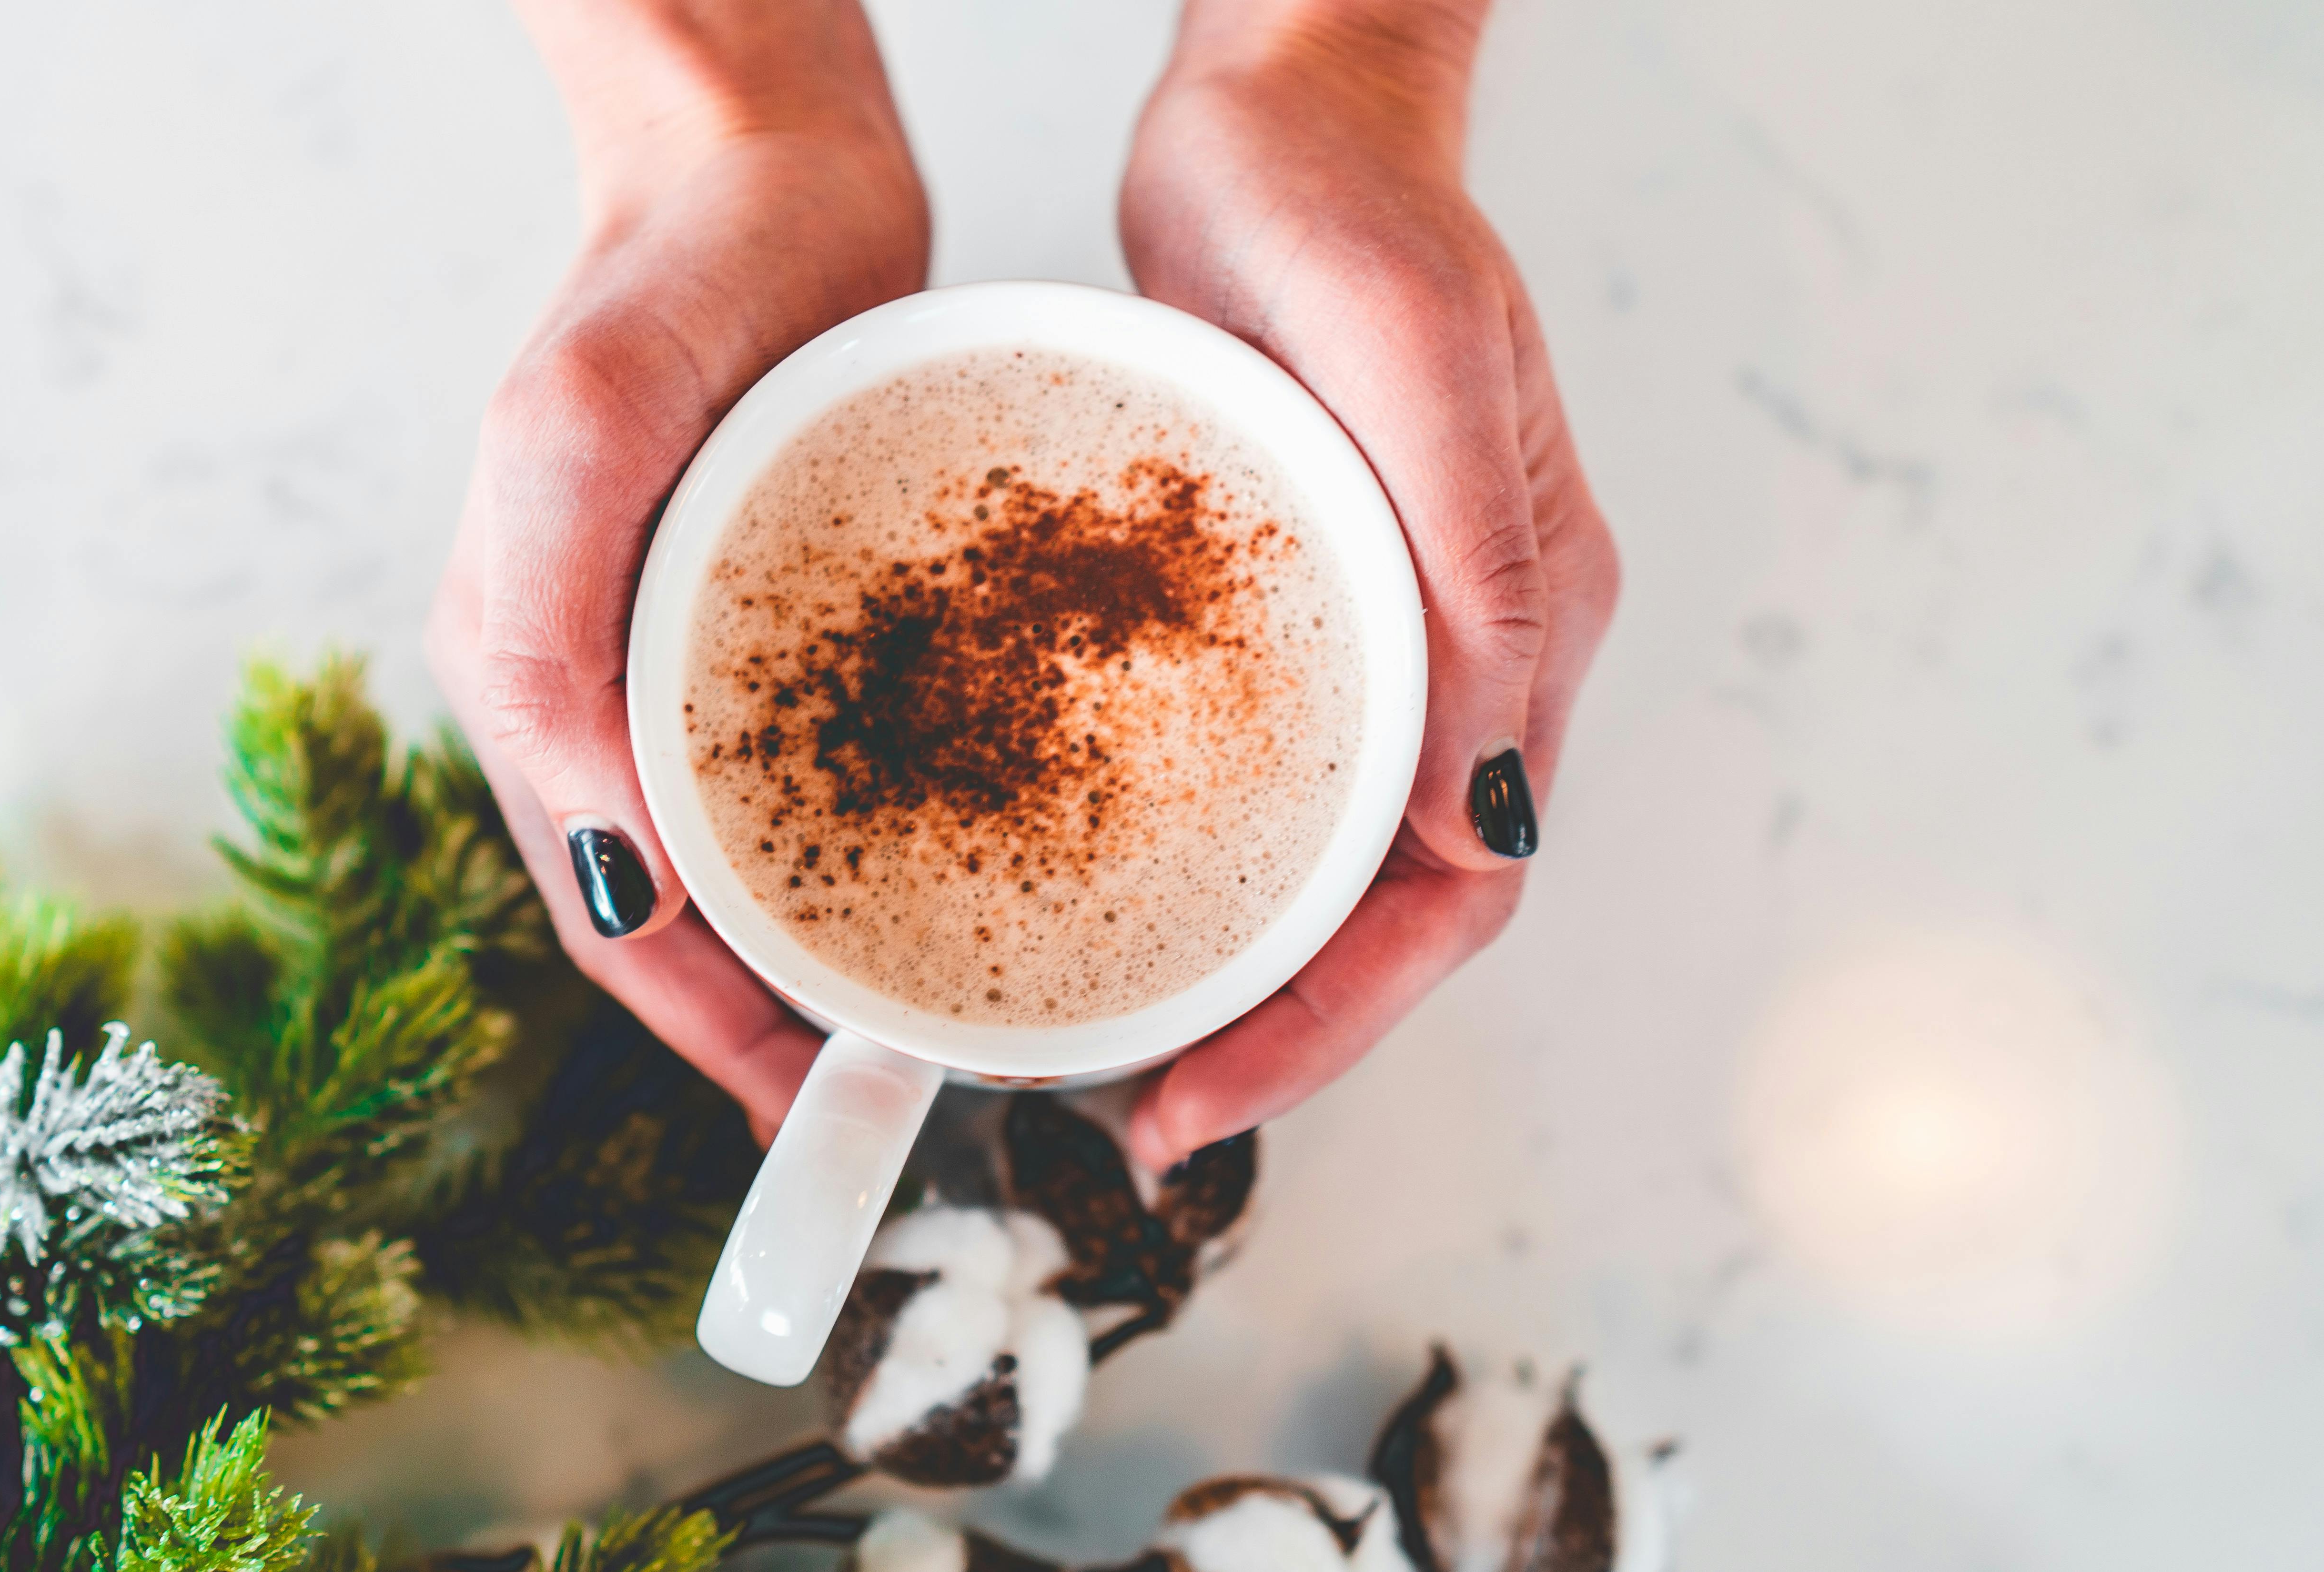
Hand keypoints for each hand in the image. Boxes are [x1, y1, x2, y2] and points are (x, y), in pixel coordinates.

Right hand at [427, 0, 927, 1137]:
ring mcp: (704, 669)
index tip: (817, 1122)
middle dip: (779, 1034)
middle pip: (695, 924)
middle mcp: (613, 699)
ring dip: (838, 961)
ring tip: (945, 1035)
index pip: (622, 920)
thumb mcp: (575, 440)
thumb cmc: (655, 290)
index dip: (712, 1039)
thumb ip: (549, 636)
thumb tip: (616, 856)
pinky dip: (889, 854)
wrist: (765, 173)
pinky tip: (976, 889)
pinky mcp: (792, 628)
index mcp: (537, 686)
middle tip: (903, 1108)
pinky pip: (836, 777)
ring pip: (768, 868)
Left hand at [1116, 0, 1621, 1167]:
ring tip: (1112, 1048)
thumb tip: (1490, 806)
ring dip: (1236, 971)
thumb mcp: (1421, 369)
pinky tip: (1094, 896)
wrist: (1282, 113)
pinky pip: (1258, 779)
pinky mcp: (1290, 609)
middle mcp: (1462, 661)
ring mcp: (1376, 641)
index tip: (1206, 1095)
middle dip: (1278, 1031)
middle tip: (1138, 1111)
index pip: (1455, 894)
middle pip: (1387, 911)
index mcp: (1521, 630)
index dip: (1335, 1017)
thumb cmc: (1356, 213)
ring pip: (1322, 864)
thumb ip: (1477, 576)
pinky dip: (1194, 863)